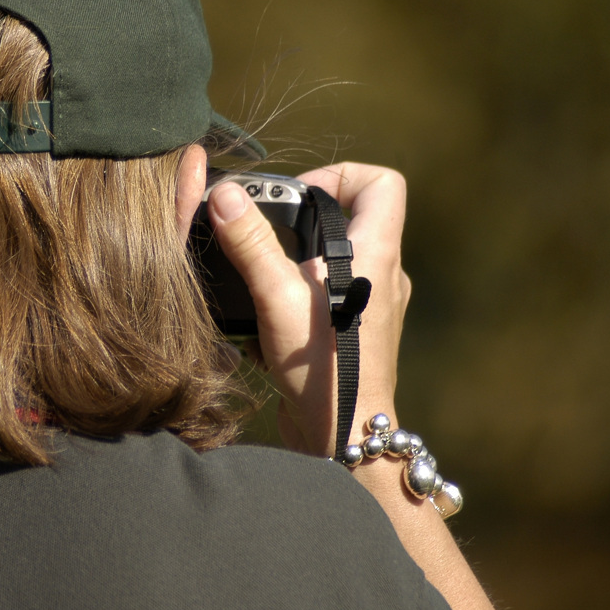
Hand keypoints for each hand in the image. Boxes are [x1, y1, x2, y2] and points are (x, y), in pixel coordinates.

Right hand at [206, 163, 411, 454]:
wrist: (343, 434)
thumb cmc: (321, 364)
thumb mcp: (275, 294)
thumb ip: (249, 242)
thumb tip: (225, 195)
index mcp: (376, 252)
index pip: (382, 182)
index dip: (342, 175)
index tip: (300, 195)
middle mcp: (384, 274)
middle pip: (356, 217)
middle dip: (309, 217)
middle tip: (271, 232)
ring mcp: (375, 305)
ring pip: (343, 258)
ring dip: (303, 258)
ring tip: (266, 273)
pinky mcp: (358, 332)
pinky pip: (334, 293)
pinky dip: (304, 291)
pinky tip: (270, 310)